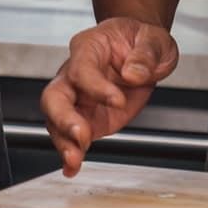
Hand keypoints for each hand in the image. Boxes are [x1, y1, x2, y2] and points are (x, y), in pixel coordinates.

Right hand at [40, 18, 179, 176]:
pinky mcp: (86, 118)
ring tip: (75, 159)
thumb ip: (145, 55)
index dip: (96, 87)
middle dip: (63, 118)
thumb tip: (134, 74)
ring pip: (55, 120)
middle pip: (54, 95)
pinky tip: (72, 168)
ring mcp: (78, 97)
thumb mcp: (154, 39)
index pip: (82, 68)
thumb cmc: (142, 40)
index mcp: (89, 47)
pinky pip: (70, 136)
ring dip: (64, 141)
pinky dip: (69, 153)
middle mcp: (75, 72)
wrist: (142, 51)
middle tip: (81, 135)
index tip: (118, 101)